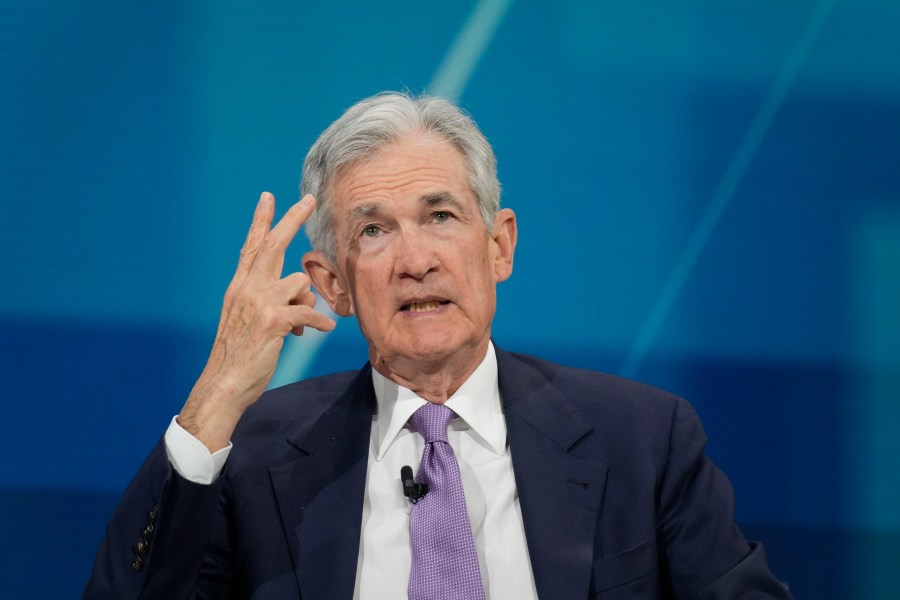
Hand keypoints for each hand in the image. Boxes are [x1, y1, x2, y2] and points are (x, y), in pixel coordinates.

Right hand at [178, 192, 335, 450]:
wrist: (224, 384)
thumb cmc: (240, 355)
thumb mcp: (252, 320)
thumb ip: (274, 300)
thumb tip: (304, 295)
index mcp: (239, 286)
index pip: (251, 246)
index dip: (262, 220)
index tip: (268, 196)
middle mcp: (246, 288)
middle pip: (273, 245)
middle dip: (292, 219)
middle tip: (309, 200)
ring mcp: (258, 303)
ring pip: (300, 283)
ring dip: (308, 302)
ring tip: (301, 325)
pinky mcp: (272, 321)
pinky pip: (308, 313)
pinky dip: (319, 322)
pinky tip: (322, 331)